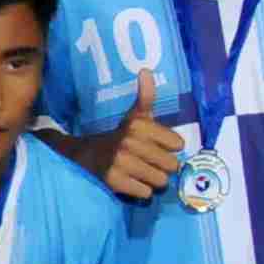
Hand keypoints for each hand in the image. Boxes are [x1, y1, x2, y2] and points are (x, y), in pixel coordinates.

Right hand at [97, 70, 187, 201]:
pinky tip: (132, 181)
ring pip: (161, 181)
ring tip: (141, 172)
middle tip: (150, 162)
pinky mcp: (115, 181)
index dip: (170, 147)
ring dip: (153, 180)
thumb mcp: (134, 116)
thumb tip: (146, 70)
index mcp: (139, 124)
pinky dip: (141, 191)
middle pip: (172, 165)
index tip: (157, 145)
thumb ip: (146, 96)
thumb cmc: (120, 136)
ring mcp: (121, 163)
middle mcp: (130, 142)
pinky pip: (146, 193)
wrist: (86, 156)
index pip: (178, 144)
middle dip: (163, 166)